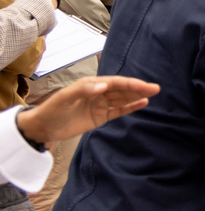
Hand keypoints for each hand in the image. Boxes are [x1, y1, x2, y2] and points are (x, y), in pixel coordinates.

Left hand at [17, 76, 159, 143]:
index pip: (114, 83)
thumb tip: (104, 86)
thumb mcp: (65, 97)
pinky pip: (119, 111)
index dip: (129, 84)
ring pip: (123, 99)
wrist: (43, 127)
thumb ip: (84, 89)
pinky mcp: (101, 117)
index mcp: (91, 84)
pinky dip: (130, 107)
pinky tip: (142, 103)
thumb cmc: (52, 110)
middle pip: (122, 90)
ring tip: (153, 93)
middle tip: (155, 88)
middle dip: (138, 88)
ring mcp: (101, 105)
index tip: (143, 86)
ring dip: (137, 96)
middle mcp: (98, 92)